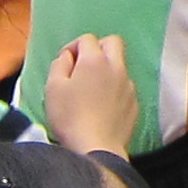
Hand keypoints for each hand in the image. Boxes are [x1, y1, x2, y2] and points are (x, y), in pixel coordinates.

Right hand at [40, 33, 140, 155]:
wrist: (96, 149)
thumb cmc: (70, 117)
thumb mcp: (53, 88)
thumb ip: (59, 64)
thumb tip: (68, 56)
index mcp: (95, 60)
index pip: (87, 38)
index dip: (73, 47)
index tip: (65, 62)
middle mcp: (116, 67)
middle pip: (112, 42)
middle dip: (97, 47)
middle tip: (82, 66)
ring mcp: (128, 85)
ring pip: (120, 65)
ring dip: (107, 68)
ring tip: (92, 88)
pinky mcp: (134, 103)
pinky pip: (125, 86)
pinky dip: (114, 88)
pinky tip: (102, 105)